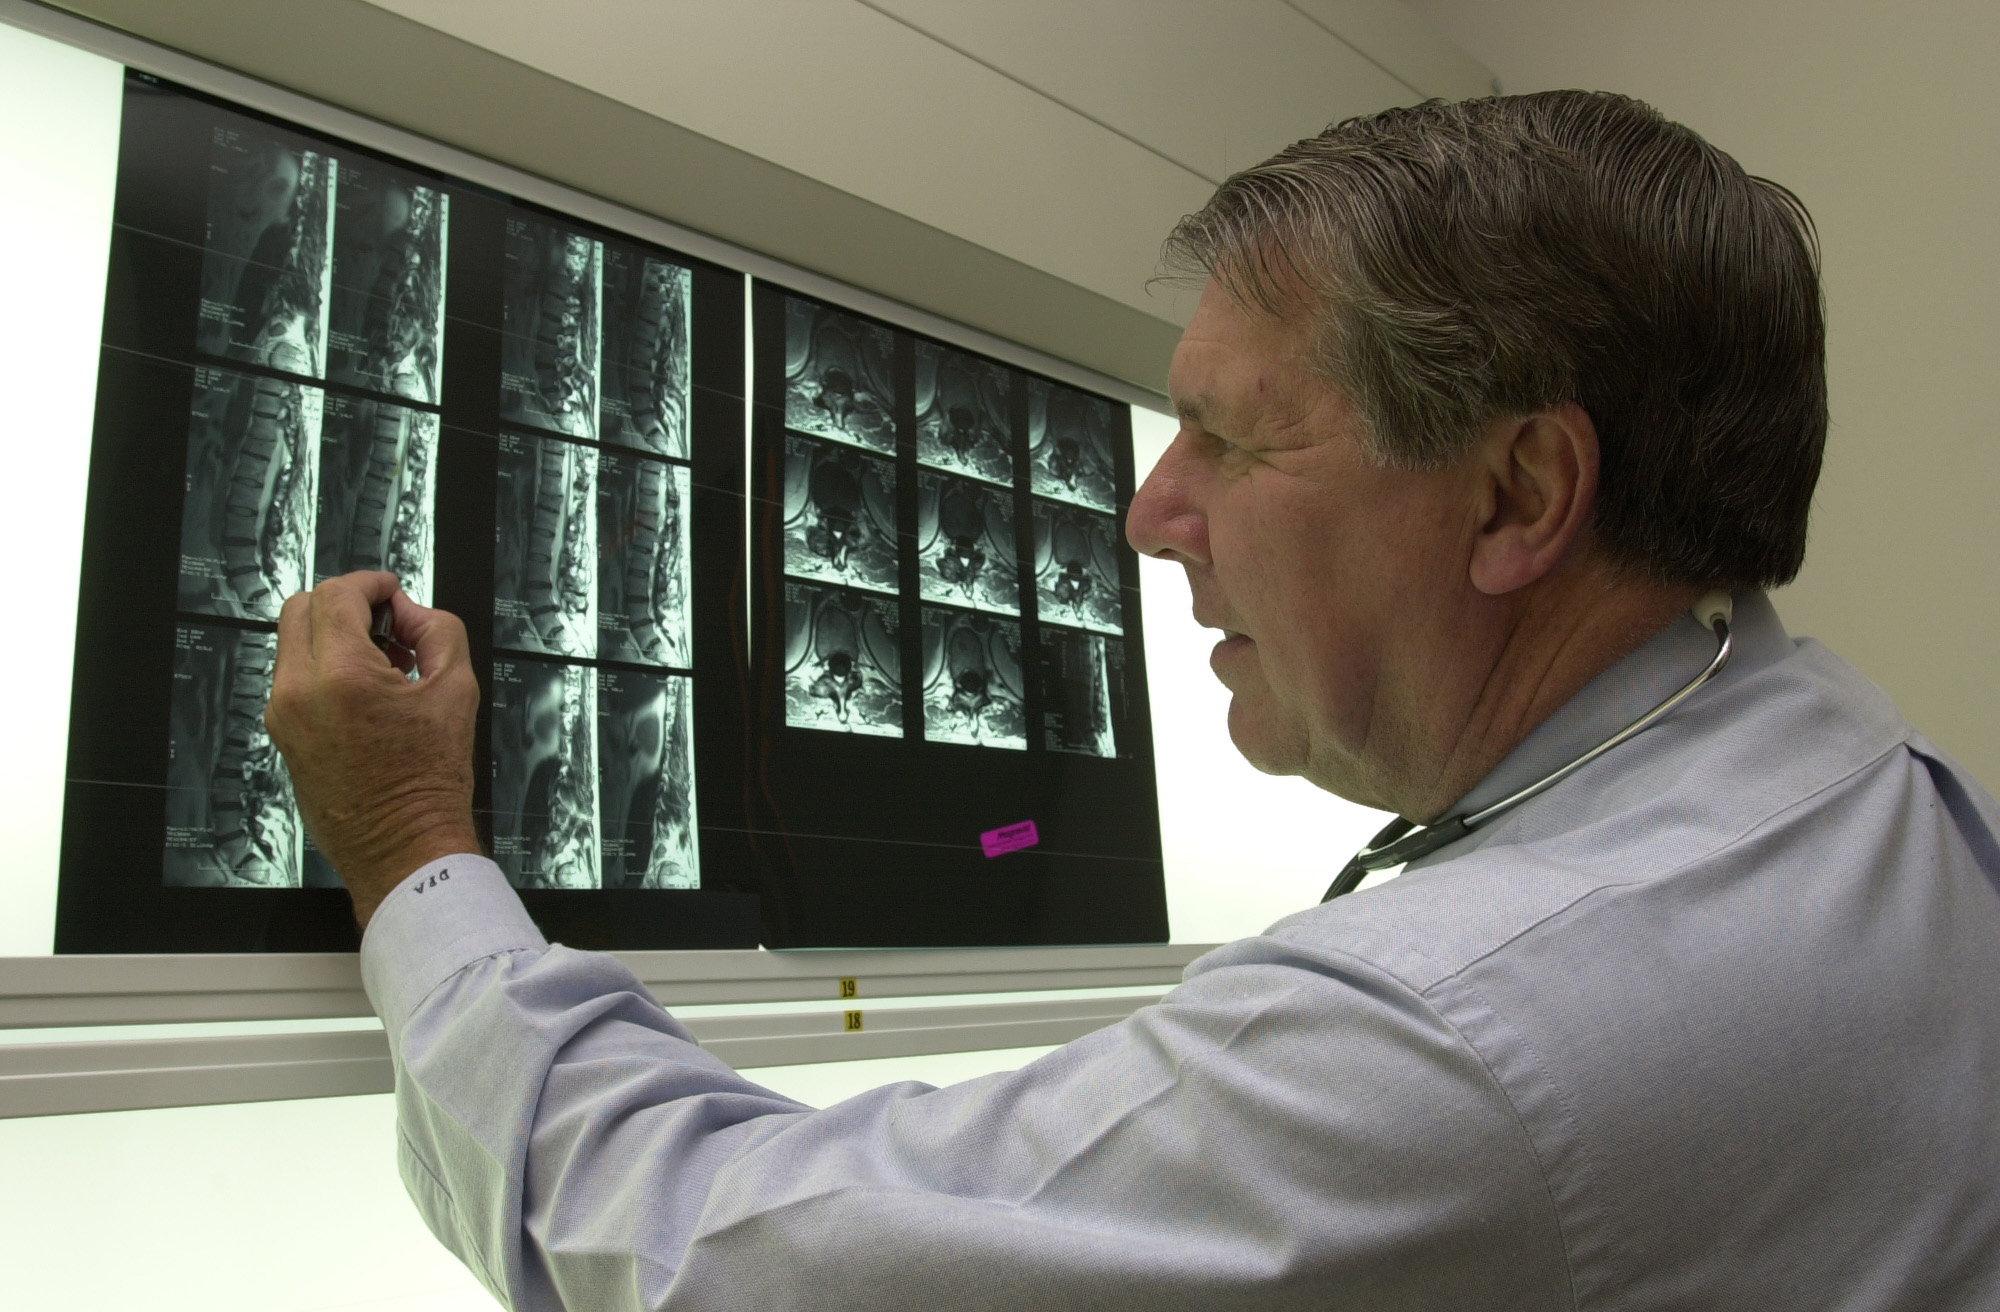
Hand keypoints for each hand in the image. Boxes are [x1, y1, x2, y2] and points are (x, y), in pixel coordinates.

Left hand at [266, 572, 481, 927]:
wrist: (403, 846)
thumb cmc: (428, 784)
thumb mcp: (456, 690)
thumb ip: (437, 630)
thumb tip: (411, 612)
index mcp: (341, 676)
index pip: (337, 595)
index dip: (370, 583)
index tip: (389, 590)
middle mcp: (299, 692)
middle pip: (301, 608)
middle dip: (345, 602)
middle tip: (386, 619)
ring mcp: (284, 714)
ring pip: (294, 641)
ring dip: (334, 634)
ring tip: (385, 662)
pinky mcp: (282, 733)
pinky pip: (294, 676)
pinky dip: (325, 666)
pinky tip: (368, 690)